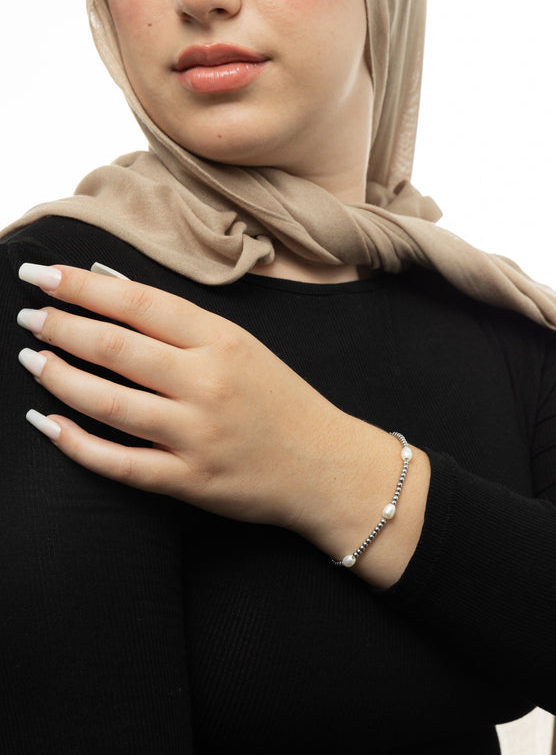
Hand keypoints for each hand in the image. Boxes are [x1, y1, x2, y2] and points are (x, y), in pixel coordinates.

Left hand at [16, 263, 348, 527]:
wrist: (326, 466)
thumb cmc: (284, 402)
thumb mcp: (246, 348)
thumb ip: (184, 323)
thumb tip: (113, 288)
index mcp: (225, 342)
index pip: (140, 303)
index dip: (83, 286)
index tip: (43, 274)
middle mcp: (209, 384)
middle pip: (115, 347)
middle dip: (60, 326)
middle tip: (30, 315)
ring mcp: (197, 435)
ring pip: (108, 402)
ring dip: (58, 377)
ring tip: (33, 358)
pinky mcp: (190, 480)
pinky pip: (119, 462)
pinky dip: (76, 443)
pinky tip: (48, 423)